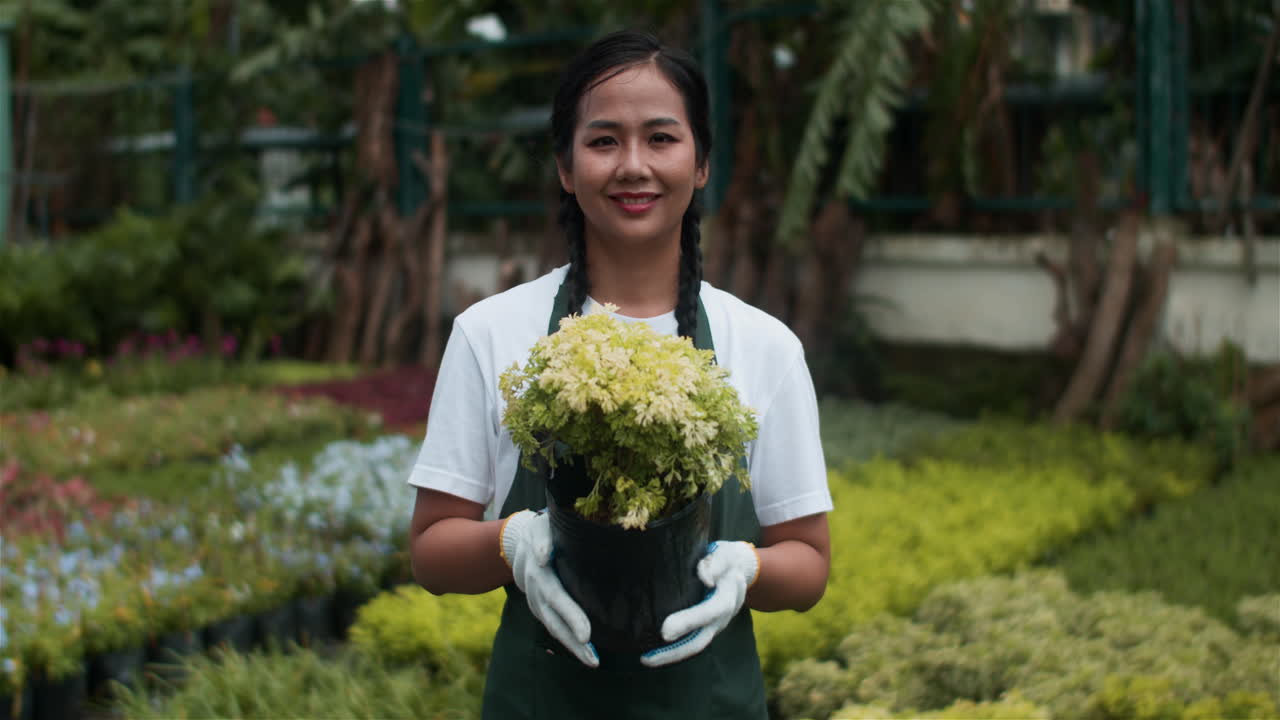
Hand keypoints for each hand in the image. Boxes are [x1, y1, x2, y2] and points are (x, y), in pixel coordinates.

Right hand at [501, 509, 598, 667]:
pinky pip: (554, 626)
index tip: (586, 635)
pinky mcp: (540, 608)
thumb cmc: (541, 530)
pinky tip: (586, 653)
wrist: (520, 541)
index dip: (571, 616)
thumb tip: (544, 556)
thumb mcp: (542, 527)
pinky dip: (568, 640)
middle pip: (554, 620)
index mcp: (538, 572)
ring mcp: (535, 602)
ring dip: (573, 647)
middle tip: (594, 657)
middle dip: (573, 640)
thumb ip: (544, 539)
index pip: (556, 597)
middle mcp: (535, 591)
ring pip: (553, 628)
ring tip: (594, 661)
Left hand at [641, 541, 759, 667]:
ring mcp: (714, 626)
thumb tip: (705, 578)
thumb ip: (715, 562)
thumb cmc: (727, 560)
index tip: (664, 631)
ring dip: (670, 656)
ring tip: (645, 660)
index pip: (708, 612)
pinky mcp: (706, 628)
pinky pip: (690, 643)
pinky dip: (674, 650)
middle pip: (699, 640)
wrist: (739, 570)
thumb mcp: (725, 554)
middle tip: (647, 658)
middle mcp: (721, 618)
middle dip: (674, 651)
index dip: (688, 622)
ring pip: (694, 646)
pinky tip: (653, 653)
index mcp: (727, 598)